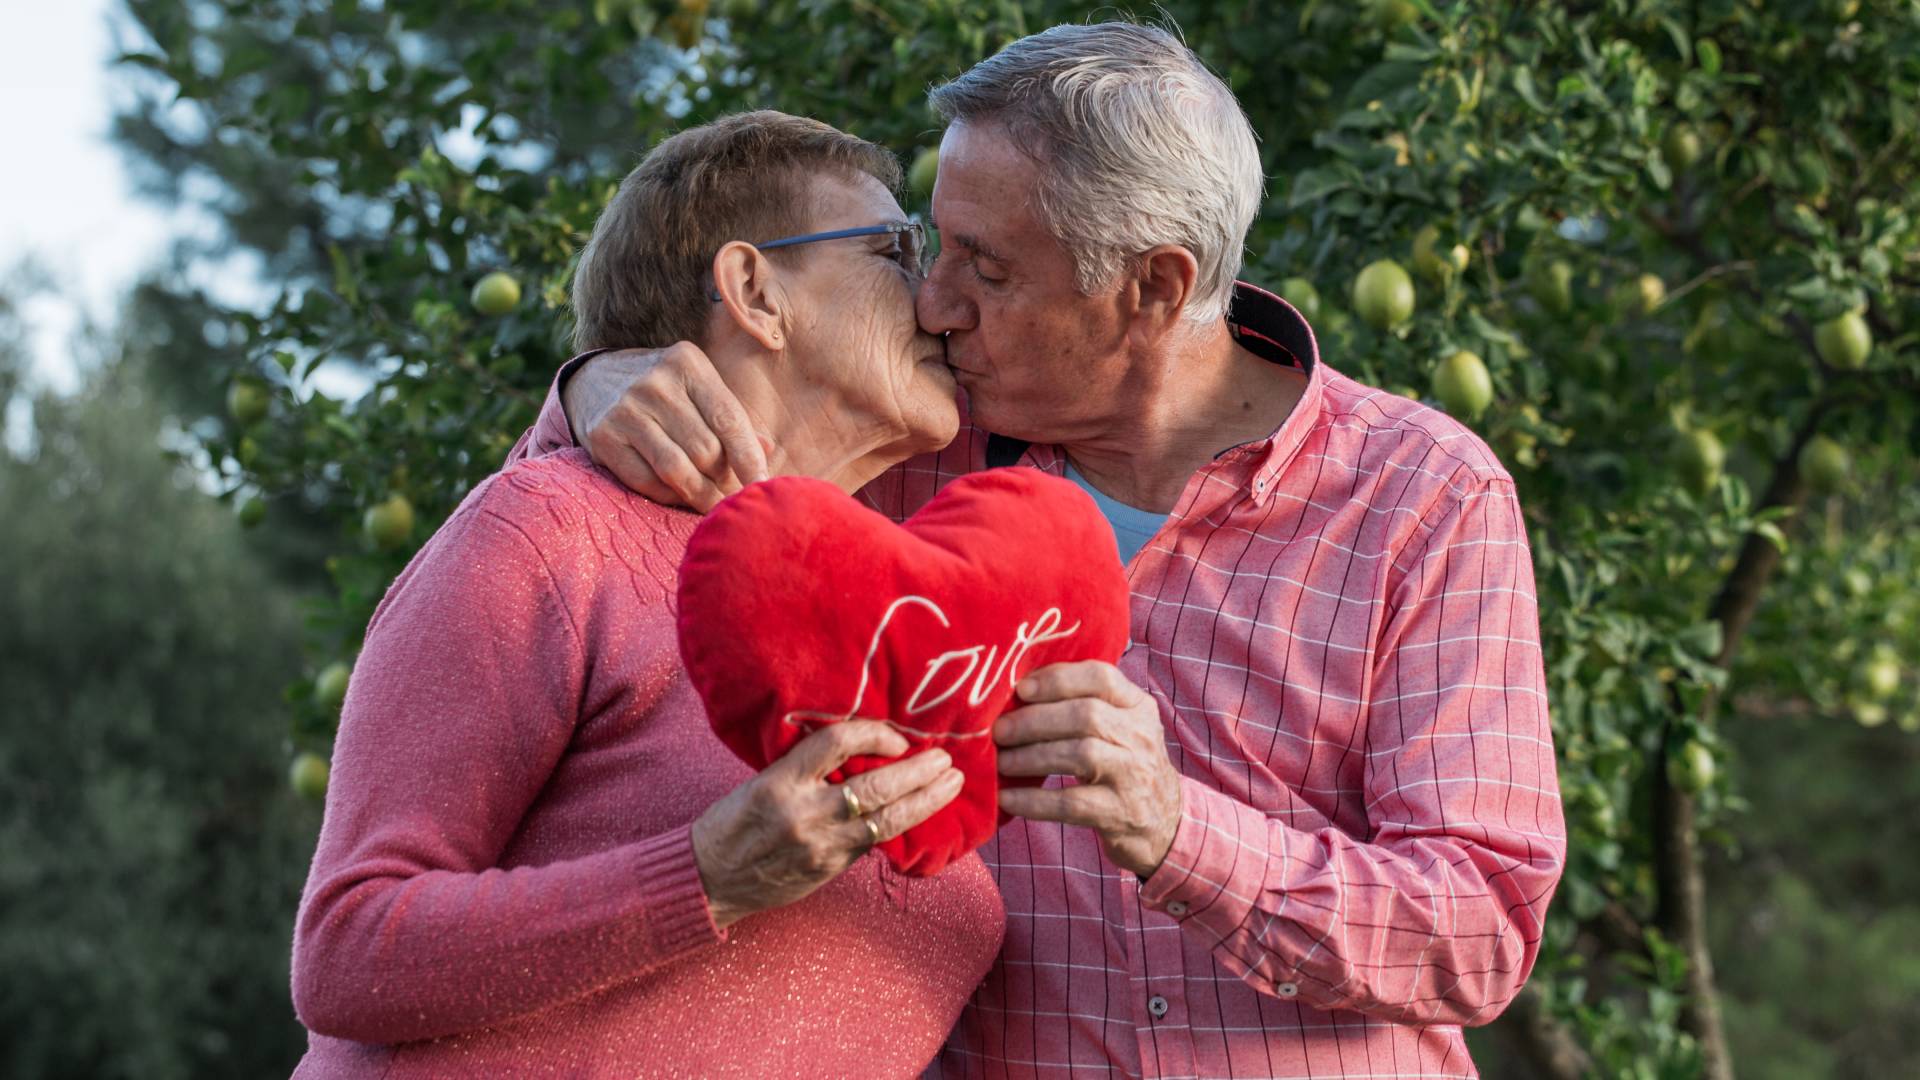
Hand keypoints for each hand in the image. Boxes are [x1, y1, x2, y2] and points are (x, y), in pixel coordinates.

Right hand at [563, 342, 768, 510]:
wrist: (593, 380)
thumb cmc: (665, 391)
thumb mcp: (699, 388)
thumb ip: (732, 418)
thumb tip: (767, 451)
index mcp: (687, 363)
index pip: (728, 419)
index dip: (749, 458)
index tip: (764, 486)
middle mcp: (654, 383)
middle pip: (705, 450)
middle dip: (724, 478)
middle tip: (733, 493)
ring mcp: (625, 410)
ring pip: (677, 470)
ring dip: (701, 495)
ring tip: (714, 505)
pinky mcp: (603, 437)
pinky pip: (647, 481)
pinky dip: (670, 496)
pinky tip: (681, 497)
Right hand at [690, 721, 963, 927]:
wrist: (709, 880)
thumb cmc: (732, 823)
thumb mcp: (761, 782)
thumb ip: (807, 771)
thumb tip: (860, 753)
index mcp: (780, 781)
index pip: (837, 744)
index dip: (875, 734)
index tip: (898, 737)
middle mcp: (804, 813)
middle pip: (876, 787)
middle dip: (918, 772)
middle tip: (946, 760)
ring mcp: (820, 845)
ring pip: (887, 821)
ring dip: (925, 801)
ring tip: (950, 784)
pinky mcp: (830, 869)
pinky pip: (875, 844)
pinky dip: (902, 826)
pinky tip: (922, 814)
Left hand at [995, 661, 1183, 876]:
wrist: (1163, 823)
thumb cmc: (1124, 765)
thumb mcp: (1119, 727)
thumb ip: (1084, 704)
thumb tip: (1017, 689)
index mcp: (1138, 706)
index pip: (1102, 677)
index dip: (1059, 679)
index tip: (1021, 688)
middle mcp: (1141, 736)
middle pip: (1087, 715)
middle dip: (1035, 720)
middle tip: (999, 731)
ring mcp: (1134, 775)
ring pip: (1081, 754)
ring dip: (1031, 757)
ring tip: (1001, 762)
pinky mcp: (1121, 813)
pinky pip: (1072, 803)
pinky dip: (1034, 800)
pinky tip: (1007, 798)